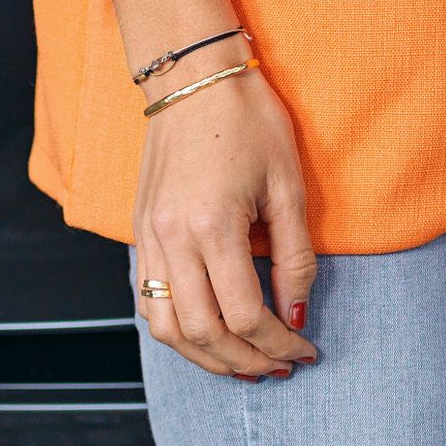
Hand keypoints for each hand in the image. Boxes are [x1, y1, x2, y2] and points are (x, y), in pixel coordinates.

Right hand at [132, 65, 320, 378]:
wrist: (192, 77)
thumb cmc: (249, 119)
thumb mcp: (287, 183)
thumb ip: (294, 255)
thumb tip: (297, 312)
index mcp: (212, 226)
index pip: (245, 315)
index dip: (278, 342)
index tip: (306, 349)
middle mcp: (171, 240)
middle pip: (204, 333)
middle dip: (246, 361)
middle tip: (281, 368)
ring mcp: (148, 239)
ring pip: (167, 329)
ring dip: (206, 358)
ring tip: (245, 365)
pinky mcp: (139, 233)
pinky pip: (147, 303)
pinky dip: (176, 332)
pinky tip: (207, 337)